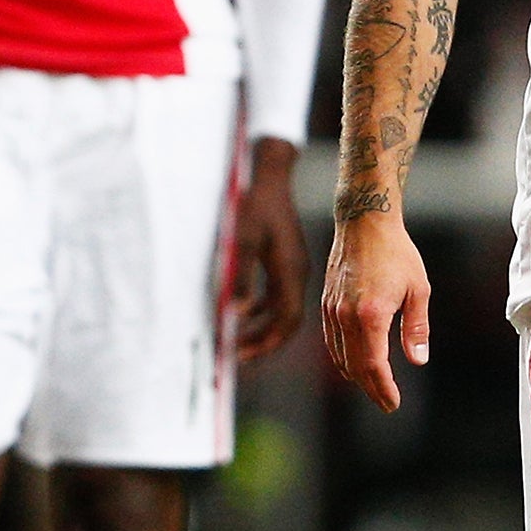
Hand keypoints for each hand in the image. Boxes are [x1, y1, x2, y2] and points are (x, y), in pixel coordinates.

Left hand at [234, 138, 307, 359]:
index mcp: (289, 271)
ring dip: (261, 326)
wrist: (271, 175)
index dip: (266, 342)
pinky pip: (277, 294)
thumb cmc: (256, 203)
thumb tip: (234, 313)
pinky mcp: (286, 260)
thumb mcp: (243, 238)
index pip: (285, 321)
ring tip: (238, 339)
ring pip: (281, 309)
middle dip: (263, 340)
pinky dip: (262, 308)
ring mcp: (293, 267)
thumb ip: (239, 277)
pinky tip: (244, 311)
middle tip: (238, 355)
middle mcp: (295, 273)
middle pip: (286, 320)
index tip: (242, 355)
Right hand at [322, 211, 428, 411]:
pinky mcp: (326, 301)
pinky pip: (331, 339)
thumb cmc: (396, 251)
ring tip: (373, 386)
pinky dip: (342, 357)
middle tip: (386, 402)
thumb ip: (416, 328)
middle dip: (371, 388)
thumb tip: (418, 360)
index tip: (392, 403)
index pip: (373, 365)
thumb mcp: (418, 289)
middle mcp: (346, 315)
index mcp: (371, 314)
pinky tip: (354, 361)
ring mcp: (332, 308)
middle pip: (354, 367)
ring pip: (339, 355)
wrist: (364, 221)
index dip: (383, 389)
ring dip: (356, 375)